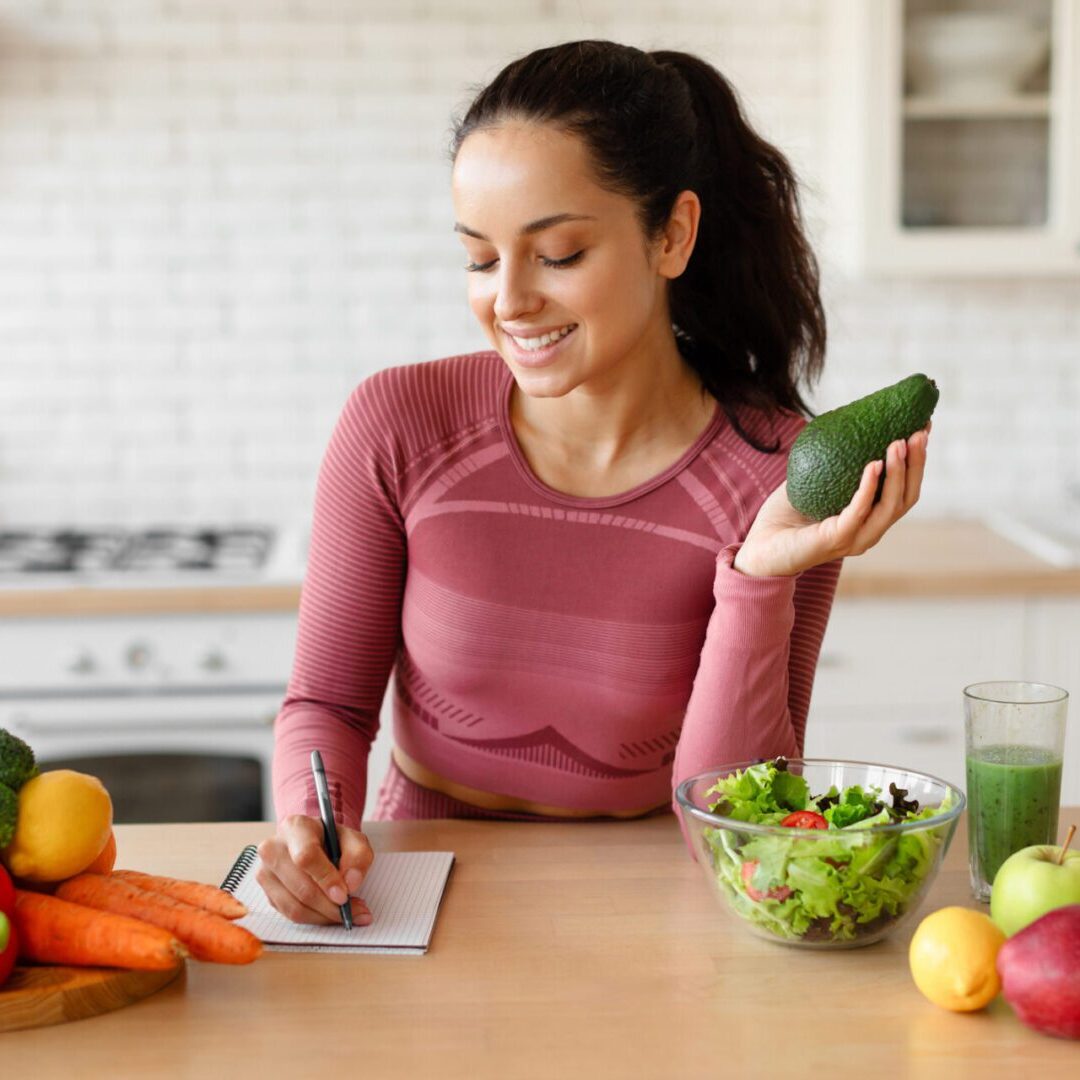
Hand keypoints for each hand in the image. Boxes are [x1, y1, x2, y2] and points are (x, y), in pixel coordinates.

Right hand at [256, 815, 374, 925]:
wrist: (314, 842)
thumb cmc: (332, 840)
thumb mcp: (353, 839)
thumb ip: (358, 856)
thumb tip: (350, 883)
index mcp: (295, 828)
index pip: (306, 856)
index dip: (326, 879)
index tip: (344, 895)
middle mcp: (273, 849)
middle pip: (300, 887)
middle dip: (330, 905)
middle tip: (354, 910)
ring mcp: (266, 873)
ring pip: (295, 906)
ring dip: (324, 916)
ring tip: (347, 914)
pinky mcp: (268, 893)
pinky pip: (291, 915)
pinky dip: (315, 919)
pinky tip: (331, 914)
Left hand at [733, 425, 930, 577]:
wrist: (759, 549)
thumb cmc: (784, 518)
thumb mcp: (813, 482)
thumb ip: (832, 462)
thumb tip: (843, 423)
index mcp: (869, 519)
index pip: (904, 490)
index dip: (917, 461)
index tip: (922, 428)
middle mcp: (869, 531)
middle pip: (906, 497)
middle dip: (916, 464)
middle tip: (918, 432)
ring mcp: (855, 538)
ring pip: (890, 506)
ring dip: (898, 472)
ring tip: (898, 443)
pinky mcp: (836, 540)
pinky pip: (859, 511)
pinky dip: (868, 487)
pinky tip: (874, 464)